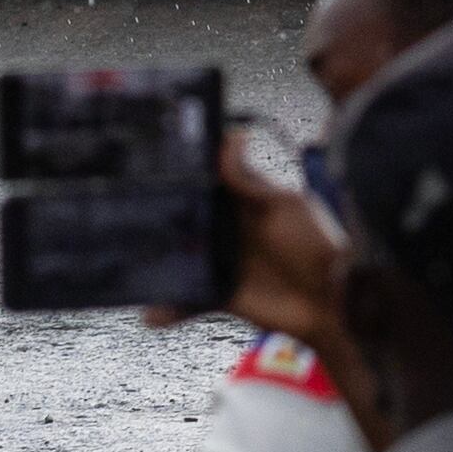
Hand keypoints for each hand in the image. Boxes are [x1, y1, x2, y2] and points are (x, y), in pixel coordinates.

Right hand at [145, 131, 348, 359]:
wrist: (333, 302)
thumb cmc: (317, 245)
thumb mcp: (285, 206)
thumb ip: (252, 181)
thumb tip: (230, 139)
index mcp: (243, 202)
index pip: (204, 182)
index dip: (179, 175)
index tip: (144, 165)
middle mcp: (228, 230)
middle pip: (183, 221)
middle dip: (154, 220)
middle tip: (119, 214)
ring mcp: (223, 262)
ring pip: (179, 260)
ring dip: (156, 264)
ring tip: (123, 261)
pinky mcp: (222, 293)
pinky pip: (189, 300)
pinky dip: (169, 309)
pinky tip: (150, 312)